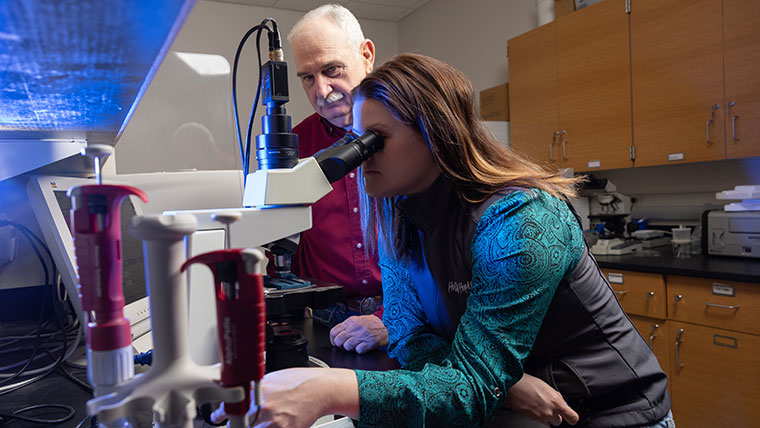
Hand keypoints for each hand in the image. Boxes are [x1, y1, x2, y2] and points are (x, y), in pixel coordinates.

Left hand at [210, 368, 358, 427]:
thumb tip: (240, 391)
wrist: (320, 389)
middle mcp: (264, 406)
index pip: (232, 405)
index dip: (222, 413)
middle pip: (239, 424)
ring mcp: (274, 421)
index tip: (218, 417)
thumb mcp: (272, 378)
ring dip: (253, 427)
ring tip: (263, 421)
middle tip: (237, 423)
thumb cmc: (299, 381)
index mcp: (258, 390)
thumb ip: (256, 388)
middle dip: (237, 424)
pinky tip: (274, 424)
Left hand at [329, 315, 388, 353]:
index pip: (333, 331)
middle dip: (340, 346)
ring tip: (356, 346)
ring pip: (347, 347)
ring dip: (350, 349)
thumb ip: (347, 326)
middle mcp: (355, 328)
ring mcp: (362, 335)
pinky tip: (363, 347)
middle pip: (338, 341)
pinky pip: (358, 351)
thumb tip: (338, 334)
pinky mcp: (369, 343)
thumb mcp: (358, 320)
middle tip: (345, 346)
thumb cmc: (373, 324)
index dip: (333, 340)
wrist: (388, 326)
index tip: (336, 343)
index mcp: (350, 321)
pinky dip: (360, 351)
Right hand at [503, 373, 578, 425]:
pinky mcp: (533, 419)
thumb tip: (562, 403)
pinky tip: (535, 406)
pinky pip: (541, 421)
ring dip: (548, 416)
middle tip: (550, 405)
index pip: (573, 418)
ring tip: (541, 405)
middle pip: (559, 421)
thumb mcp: (547, 387)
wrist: (512, 386)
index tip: (570, 415)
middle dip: (556, 414)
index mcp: (556, 402)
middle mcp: (550, 412)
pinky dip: (539, 416)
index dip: (572, 417)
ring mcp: (541, 417)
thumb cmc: (527, 383)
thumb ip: (557, 397)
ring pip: (550, 422)